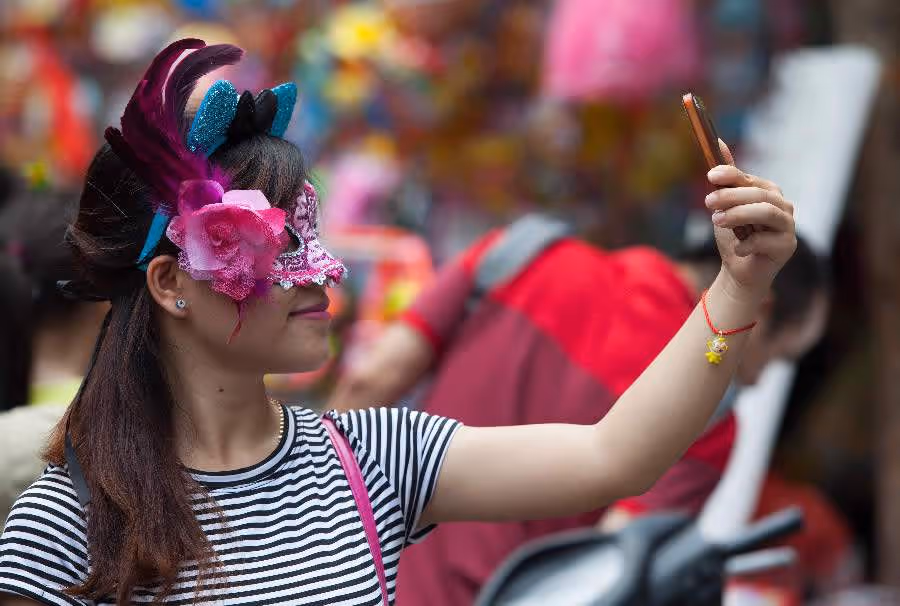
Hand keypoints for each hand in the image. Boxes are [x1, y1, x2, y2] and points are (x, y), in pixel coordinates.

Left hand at [705, 140, 795, 301]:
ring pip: (766, 212)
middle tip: (708, 202)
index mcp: (768, 192)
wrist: (739, 271)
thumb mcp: (724, 205)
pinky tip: (737, 248)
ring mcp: (788, 226)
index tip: (710, 176)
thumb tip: (717, 142)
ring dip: (738, 215)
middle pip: (759, 194)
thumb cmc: (734, 235)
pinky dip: (746, 244)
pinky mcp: (786, 247)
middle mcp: (783, 205)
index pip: (751, 179)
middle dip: (731, 196)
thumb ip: (725, 179)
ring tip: (717, 221)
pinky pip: (764, 240)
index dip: (731, 174)